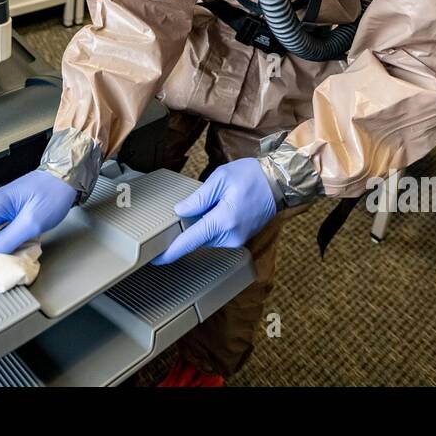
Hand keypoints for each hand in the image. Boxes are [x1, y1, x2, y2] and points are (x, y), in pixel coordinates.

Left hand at [153, 157, 278, 264]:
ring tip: (216, 200)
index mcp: (224, 221)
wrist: (279, 182)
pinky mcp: (241, 238)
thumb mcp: (220, 179)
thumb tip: (180, 211)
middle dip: (189, 227)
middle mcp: (231, 236)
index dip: (171, 251)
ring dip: (203, 224)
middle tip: (194, 205)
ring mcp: (238, 239)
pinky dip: (213, 225)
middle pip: (198, 239)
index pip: (191, 241)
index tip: (156, 259)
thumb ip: (198, 198)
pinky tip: (220, 208)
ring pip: (208, 237)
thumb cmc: (251, 176)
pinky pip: (218, 236)